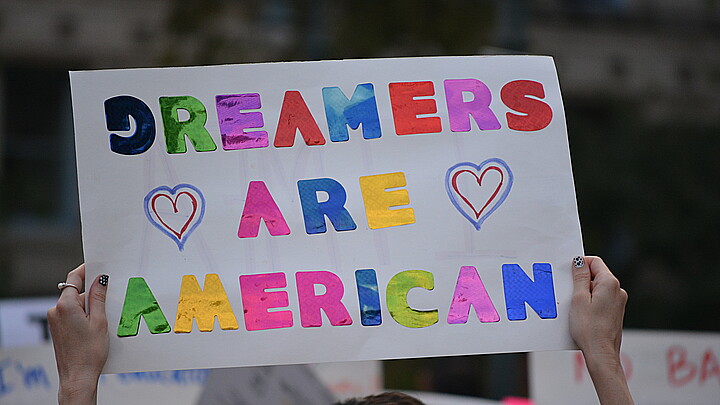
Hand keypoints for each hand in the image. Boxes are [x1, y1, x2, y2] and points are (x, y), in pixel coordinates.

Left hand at [47, 264, 108, 404]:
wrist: (77, 376)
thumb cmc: (89, 352)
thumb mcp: (99, 321)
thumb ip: (98, 298)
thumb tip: (100, 280)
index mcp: (65, 306)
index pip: (74, 279)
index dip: (86, 270)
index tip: (97, 267)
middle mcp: (56, 311)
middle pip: (76, 292)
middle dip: (92, 295)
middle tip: (109, 302)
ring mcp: (55, 320)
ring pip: (75, 304)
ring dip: (89, 308)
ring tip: (103, 322)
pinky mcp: (57, 329)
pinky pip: (71, 314)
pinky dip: (83, 316)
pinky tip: (95, 328)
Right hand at [569, 256, 633, 404]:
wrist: (601, 353)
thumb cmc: (589, 328)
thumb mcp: (578, 299)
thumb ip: (579, 277)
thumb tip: (579, 262)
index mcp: (610, 283)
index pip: (594, 262)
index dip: (580, 264)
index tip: (568, 273)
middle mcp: (617, 291)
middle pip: (596, 275)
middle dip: (581, 280)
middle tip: (568, 292)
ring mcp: (618, 302)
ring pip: (597, 288)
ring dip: (584, 293)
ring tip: (574, 306)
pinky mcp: (615, 312)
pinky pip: (601, 299)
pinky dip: (590, 302)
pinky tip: (581, 314)